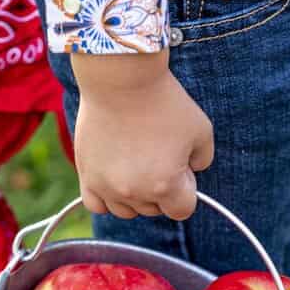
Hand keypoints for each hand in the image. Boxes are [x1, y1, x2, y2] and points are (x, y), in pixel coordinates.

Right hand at [71, 49, 213, 219]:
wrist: (121, 79)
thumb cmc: (164, 101)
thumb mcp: (201, 130)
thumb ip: (203, 160)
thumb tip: (191, 171)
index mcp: (166, 186)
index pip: (182, 210)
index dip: (186, 188)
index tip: (180, 166)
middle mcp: (135, 193)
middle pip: (153, 210)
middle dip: (160, 189)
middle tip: (157, 155)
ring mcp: (107, 186)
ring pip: (126, 210)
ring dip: (134, 195)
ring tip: (135, 165)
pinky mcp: (87, 175)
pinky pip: (95, 204)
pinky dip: (107, 197)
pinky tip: (114, 178)